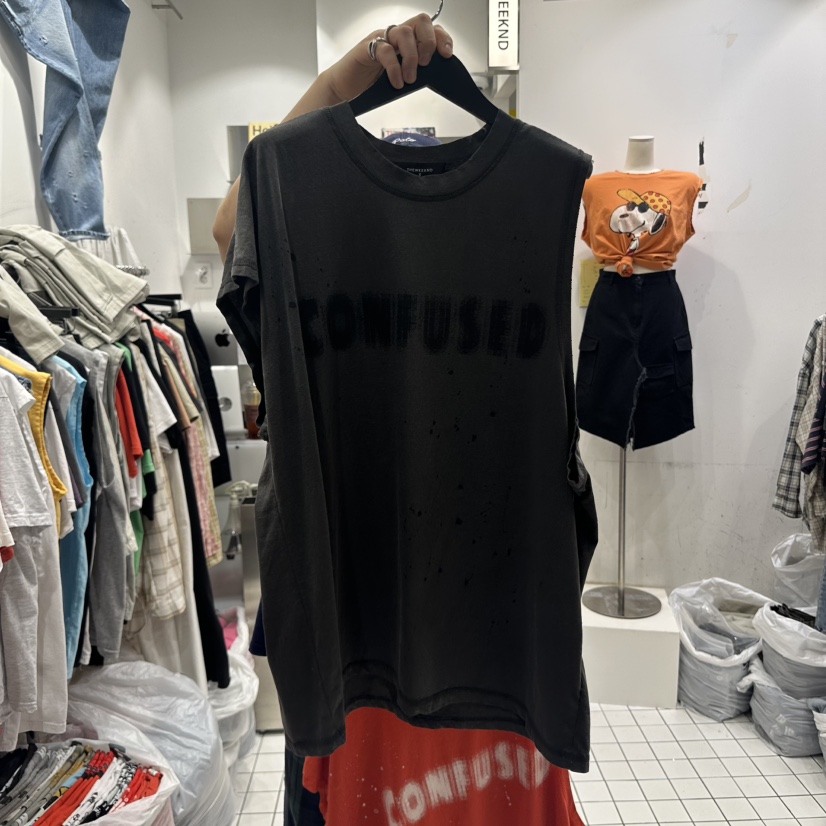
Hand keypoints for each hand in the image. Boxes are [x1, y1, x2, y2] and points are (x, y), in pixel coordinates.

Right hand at [326, 13, 453, 101]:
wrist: (343, 87)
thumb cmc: (371, 83)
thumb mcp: (400, 78)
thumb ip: (415, 73)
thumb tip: (434, 78)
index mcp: (405, 41)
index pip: (429, 28)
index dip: (442, 38)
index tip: (447, 55)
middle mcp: (394, 35)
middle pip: (420, 21)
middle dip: (428, 42)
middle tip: (425, 64)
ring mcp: (380, 39)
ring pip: (404, 32)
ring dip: (411, 57)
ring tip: (410, 78)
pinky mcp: (366, 48)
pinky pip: (384, 50)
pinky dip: (394, 67)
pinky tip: (396, 82)